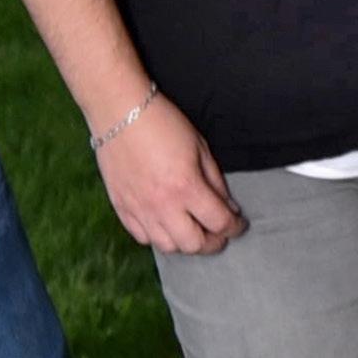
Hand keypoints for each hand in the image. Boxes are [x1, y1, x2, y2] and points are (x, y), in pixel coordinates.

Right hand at [96, 96, 244, 253]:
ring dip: (185, 243)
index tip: (239, 224)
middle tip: (218, 233)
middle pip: (195, 244)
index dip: (235, 227)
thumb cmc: (162, 122)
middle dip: (213, 243)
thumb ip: (215, 181)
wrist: (119, 110)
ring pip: (168, 247)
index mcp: (186, 186)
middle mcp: (162, 205)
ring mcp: (139, 209)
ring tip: (192, 230)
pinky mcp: (121, 208)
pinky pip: (142, 238)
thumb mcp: (200, 146)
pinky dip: (158, 236)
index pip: (219, 222)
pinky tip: (166, 225)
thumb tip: (228, 207)